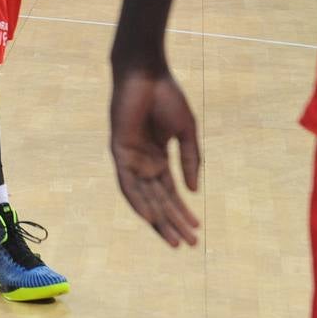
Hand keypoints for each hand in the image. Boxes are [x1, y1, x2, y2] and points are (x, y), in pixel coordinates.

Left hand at [109, 70, 201, 247]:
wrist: (147, 73)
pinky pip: (127, 182)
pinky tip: (151, 217)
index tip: (197, 230)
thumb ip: (191, 161)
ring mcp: (131, 157)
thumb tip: (194, 191)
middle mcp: (143, 161)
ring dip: (158, 219)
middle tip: (188, 244)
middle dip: (172, 222)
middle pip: (157, 200)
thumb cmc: (166, 97)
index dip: (182, 212)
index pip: (169, 192)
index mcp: (158, 156)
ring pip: (144, 197)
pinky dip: (138, 201)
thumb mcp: (186, 133)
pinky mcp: (119, 150)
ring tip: (174, 239)